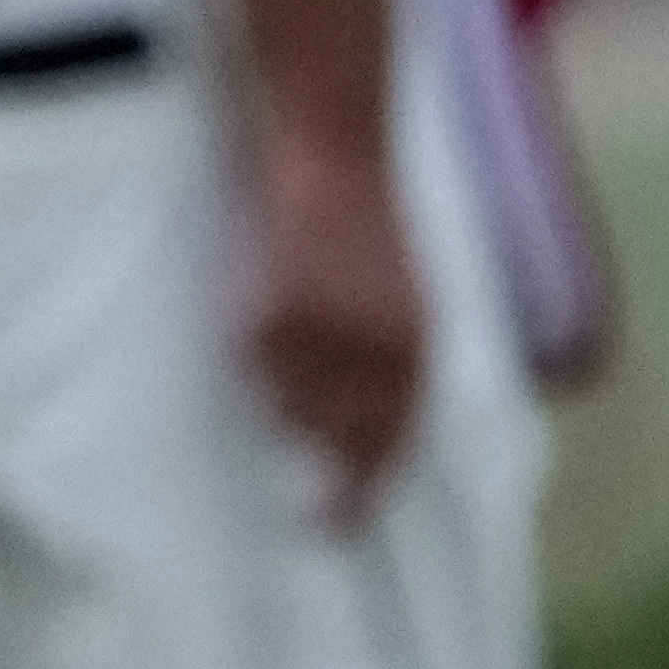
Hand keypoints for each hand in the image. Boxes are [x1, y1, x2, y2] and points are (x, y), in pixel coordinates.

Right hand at [249, 138, 425, 514]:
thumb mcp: (408, 291)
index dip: (371, 480)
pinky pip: (254, 349)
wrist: (344, 148)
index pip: (396, 432)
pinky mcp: (281, 303)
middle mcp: (375, 348)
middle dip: (325, 464)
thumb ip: (393, 348)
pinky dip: (253, 343)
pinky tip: (258, 321)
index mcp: (416, 344)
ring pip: (290, 395)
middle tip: (307, 511)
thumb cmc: (375, 214)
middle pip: (341, 430)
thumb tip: (373, 400)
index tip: (344, 520)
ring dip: (284, 391)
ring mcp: (327, 329)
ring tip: (281, 366)